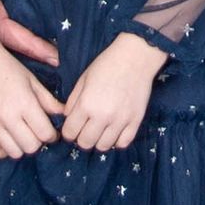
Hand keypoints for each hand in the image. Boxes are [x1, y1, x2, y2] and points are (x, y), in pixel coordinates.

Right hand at [0, 0, 59, 67]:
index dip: (24, 41)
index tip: (50, 52)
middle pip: (4, 32)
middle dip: (30, 47)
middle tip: (61, 59)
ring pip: (10, 21)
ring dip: (30, 38)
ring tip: (60, 51)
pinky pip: (15, 7)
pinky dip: (31, 20)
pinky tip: (52, 27)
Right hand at [0, 6, 65, 158]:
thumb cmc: (7, 67)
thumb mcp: (32, 80)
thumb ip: (48, 100)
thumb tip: (64, 115)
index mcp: (24, 103)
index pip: (45, 133)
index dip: (52, 134)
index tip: (52, 130)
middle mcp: (8, 117)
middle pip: (31, 146)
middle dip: (39, 141)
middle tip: (38, 131)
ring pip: (14, 152)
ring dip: (22, 147)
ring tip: (24, 134)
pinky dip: (3, 150)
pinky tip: (8, 139)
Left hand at [61, 31, 167, 153]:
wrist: (135, 57)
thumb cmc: (106, 65)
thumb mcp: (83, 79)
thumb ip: (73, 101)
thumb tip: (68, 118)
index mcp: (86, 104)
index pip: (69, 133)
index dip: (68, 132)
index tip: (72, 127)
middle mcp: (102, 116)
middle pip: (85, 143)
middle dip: (81, 138)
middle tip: (86, 129)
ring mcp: (120, 121)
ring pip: (103, 147)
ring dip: (99, 140)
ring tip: (100, 130)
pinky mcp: (135, 121)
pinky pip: (123, 144)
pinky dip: (116, 141)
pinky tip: (114, 131)